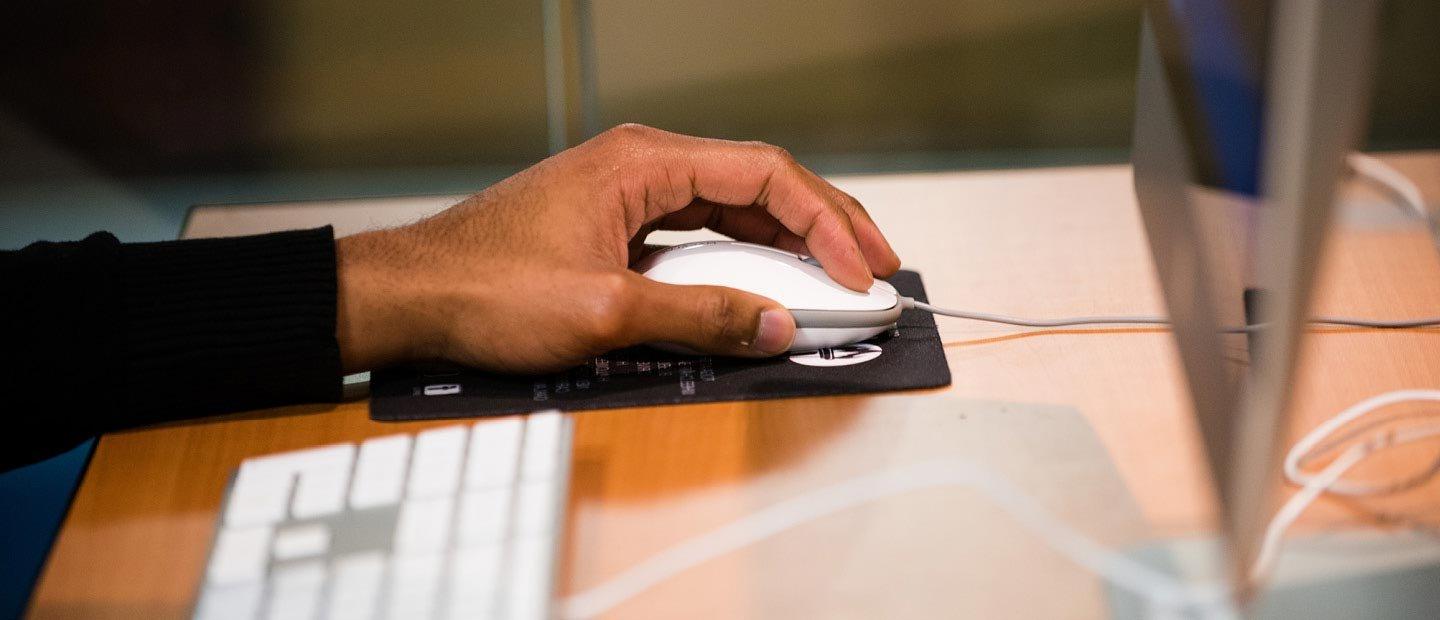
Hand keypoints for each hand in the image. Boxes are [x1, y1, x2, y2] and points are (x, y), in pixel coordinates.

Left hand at [335, 124, 900, 373]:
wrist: (411, 297)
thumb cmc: (484, 288)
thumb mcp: (603, 311)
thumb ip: (699, 316)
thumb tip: (774, 324)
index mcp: (643, 163)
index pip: (764, 174)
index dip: (826, 221)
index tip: (861, 268)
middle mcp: (641, 167)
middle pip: (758, 183)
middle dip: (823, 226)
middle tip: (874, 268)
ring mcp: (630, 196)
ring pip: (733, 209)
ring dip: (787, 244)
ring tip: (837, 278)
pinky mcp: (618, 228)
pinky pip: (700, 235)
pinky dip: (741, 260)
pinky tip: (767, 286)